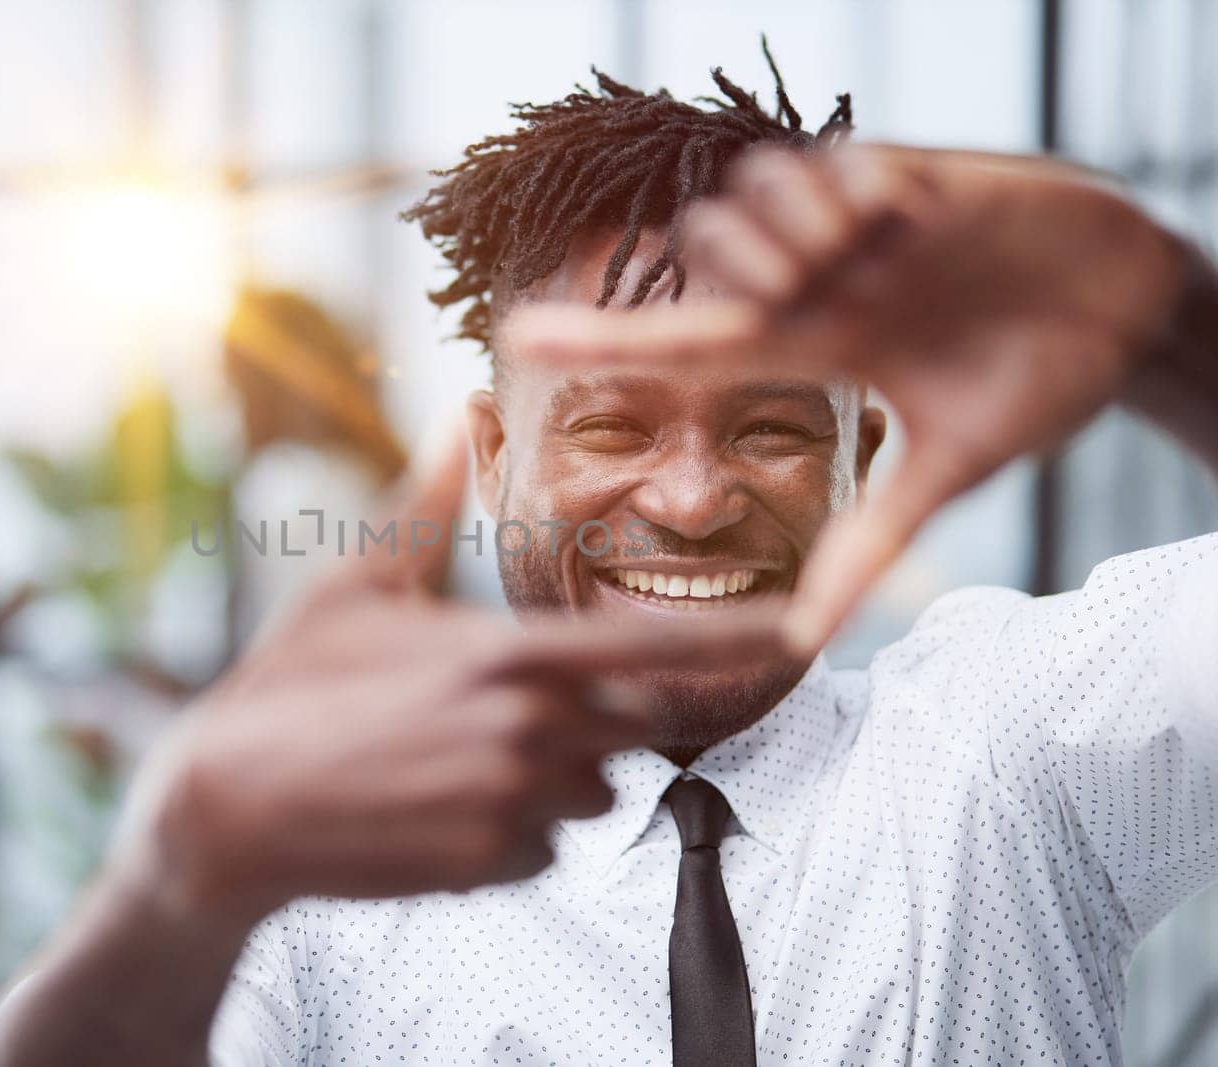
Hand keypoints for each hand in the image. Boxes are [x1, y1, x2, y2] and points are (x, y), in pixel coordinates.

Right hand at [116, 430, 782, 925]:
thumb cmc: (288, 681)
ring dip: (549, 780)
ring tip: (451, 760)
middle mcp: (528, 731)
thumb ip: (427, 507)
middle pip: (633, 729)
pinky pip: (543, 847)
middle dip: (597, 720)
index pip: (653, 650)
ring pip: (591, 794)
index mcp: (507, 653)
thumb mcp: (355, 584)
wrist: (226, 806)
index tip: (802, 631)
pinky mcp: (490, 866)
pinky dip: (509, 832)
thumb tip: (454, 415)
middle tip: (509, 710)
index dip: (733, 642)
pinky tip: (433, 807)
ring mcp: (513, 805)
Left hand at [514, 144, 1190, 651]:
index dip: (607, 339)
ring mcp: (856, 225)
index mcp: (815, 345)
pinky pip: (826, 165)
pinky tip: (904, 224)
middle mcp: (819, 282)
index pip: (688, 340)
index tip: (522, 341)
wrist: (1132, 315)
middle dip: (735, 277)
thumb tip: (797, 642)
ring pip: (752, 197)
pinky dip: (842, 200)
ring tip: (862, 266)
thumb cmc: (1037, 383)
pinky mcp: (905, 173)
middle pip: (709, 249)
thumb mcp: (945, 473)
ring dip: (789, 238)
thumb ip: (868, 544)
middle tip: (806, 305)